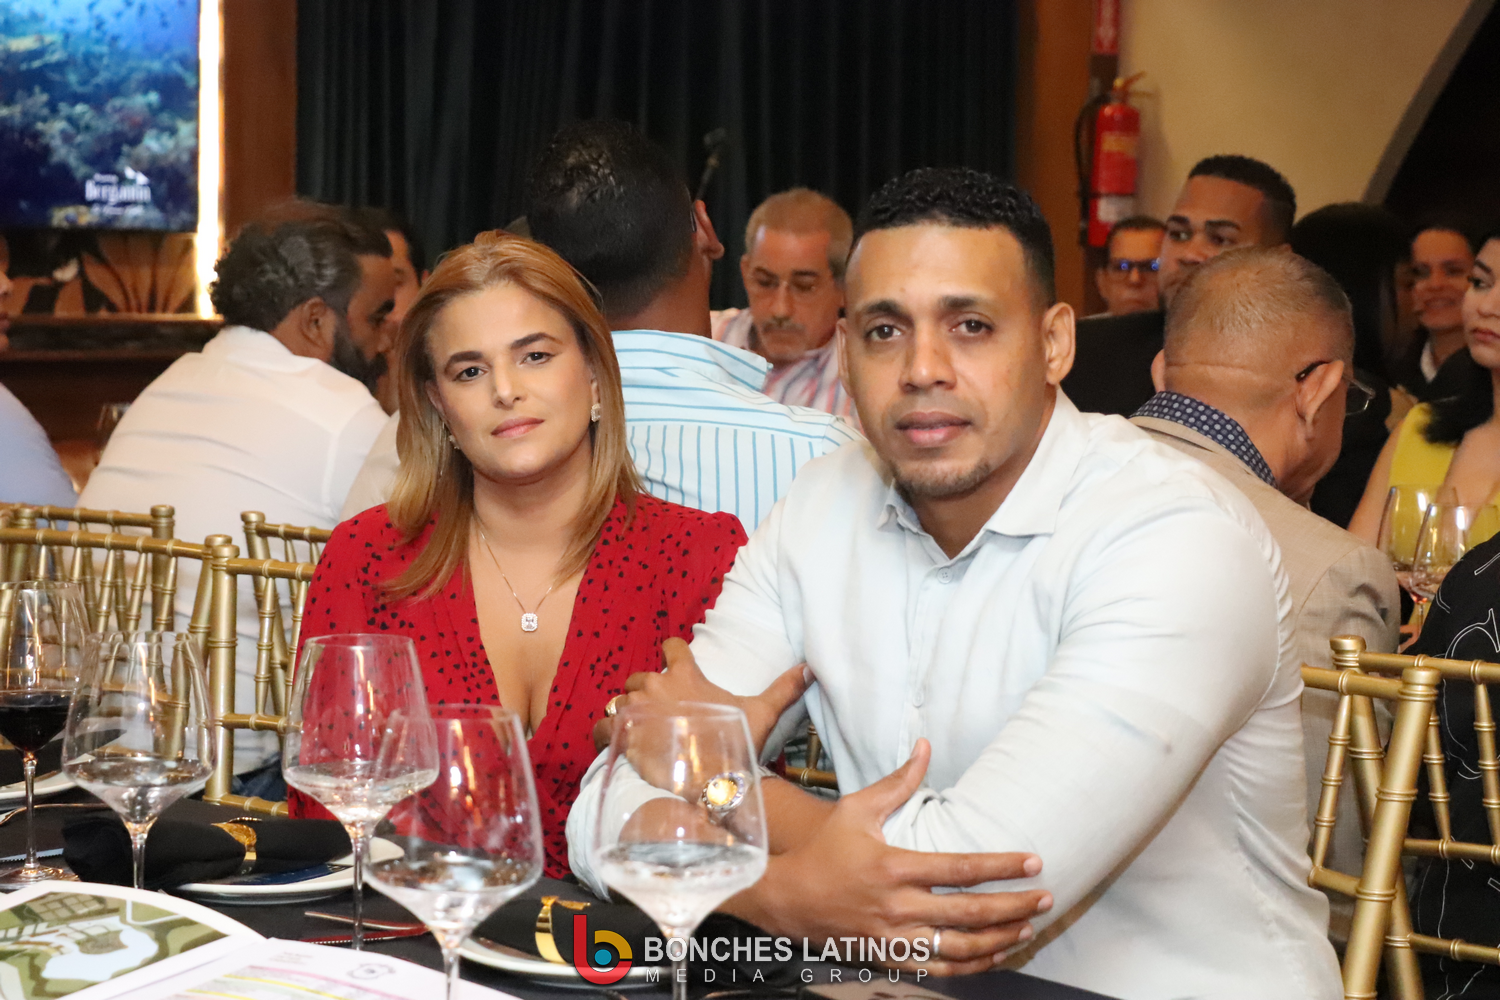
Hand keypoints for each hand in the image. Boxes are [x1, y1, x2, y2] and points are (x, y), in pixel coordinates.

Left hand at [595, 638, 810, 755]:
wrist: (712, 780)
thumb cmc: (735, 743)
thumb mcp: (763, 712)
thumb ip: (785, 688)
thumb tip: (810, 668)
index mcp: (686, 673)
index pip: (672, 645)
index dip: (672, 653)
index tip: (675, 665)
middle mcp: (656, 685)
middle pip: (639, 675)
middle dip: (645, 690)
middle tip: (658, 710)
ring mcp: (636, 709)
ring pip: (619, 700)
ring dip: (626, 712)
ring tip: (637, 729)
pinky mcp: (622, 735)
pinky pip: (601, 726)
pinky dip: (606, 734)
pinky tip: (615, 744)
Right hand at [723, 740, 1052, 975]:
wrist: (788, 897)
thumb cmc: (824, 849)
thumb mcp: (856, 809)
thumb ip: (898, 782)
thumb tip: (925, 747)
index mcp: (893, 866)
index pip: (960, 869)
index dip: (1001, 867)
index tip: (1033, 862)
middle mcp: (897, 906)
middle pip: (969, 913)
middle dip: (1014, 906)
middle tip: (1046, 898)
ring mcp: (894, 937)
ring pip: (960, 948)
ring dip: (1000, 939)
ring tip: (1028, 927)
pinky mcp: (890, 956)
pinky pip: (940, 969)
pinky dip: (972, 965)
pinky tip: (995, 954)